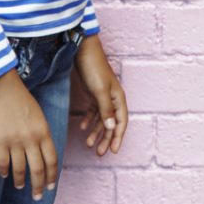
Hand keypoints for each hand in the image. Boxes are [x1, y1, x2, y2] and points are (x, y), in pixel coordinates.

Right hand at [0, 68, 56, 201]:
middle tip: (38, 196)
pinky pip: (3, 162)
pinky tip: (4, 175)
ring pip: (20, 169)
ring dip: (21, 181)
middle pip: (38, 169)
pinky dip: (4, 171)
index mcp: (44, 132)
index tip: (52, 186)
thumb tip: (43, 153)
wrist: (3, 87)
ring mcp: (15, 141)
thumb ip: (42, 134)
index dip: (53, 176)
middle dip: (39, 185)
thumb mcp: (39, 116)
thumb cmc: (22, 100)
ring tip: (20, 187)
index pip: (52, 160)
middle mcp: (31, 139)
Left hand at [71, 35, 126, 156]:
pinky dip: (89, 120)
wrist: (83, 50)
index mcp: (118, 98)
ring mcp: (104, 96)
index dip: (118, 137)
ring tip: (88, 144)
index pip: (121, 122)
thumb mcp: (99, 91)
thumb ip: (106, 110)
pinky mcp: (94, 93)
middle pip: (112, 123)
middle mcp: (113, 98)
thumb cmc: (93, 68)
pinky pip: (94, 111)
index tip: (114, 151)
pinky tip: (83, 127)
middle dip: (106, 139)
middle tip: (99, 153)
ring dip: (97, 131)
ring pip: (102, 119)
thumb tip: (112, 129)